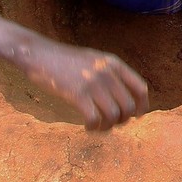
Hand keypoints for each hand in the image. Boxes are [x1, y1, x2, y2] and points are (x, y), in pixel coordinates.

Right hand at [18, 39, 148, 129]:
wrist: (38, 54)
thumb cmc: (65, 60)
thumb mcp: (94, 60)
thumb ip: (110, 74)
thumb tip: (125, 99)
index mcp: (114, 63)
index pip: (140, 88)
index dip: (142, 106)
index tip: (137, 117)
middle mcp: (107, 72)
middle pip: (129, 106)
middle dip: (122, 120)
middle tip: (110, 123)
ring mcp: (93, 83)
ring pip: (113, 116)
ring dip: (107, 126)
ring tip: (97, 127)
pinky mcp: (77, 94)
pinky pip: (95, 119)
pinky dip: (93, 127)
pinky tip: (87, 127)